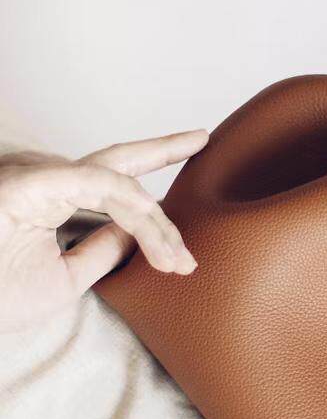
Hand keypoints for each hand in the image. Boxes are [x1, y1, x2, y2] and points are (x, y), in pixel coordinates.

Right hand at [0, 129, 208, 332]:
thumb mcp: (64, 280)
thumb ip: (101, 252)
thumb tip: (135, 233)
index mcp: (50, 200)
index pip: (111, 190)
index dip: (154, 221)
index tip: (183, 260)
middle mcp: (46, 181)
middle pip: (117, 161)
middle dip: (162, 149)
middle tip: (202, 138)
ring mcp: (38, 176)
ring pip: (119, 184)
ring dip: (155, 222)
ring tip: (178, 257)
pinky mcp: (32, 181)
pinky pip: (97, 184)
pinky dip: (131, 205)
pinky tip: (156, 230)